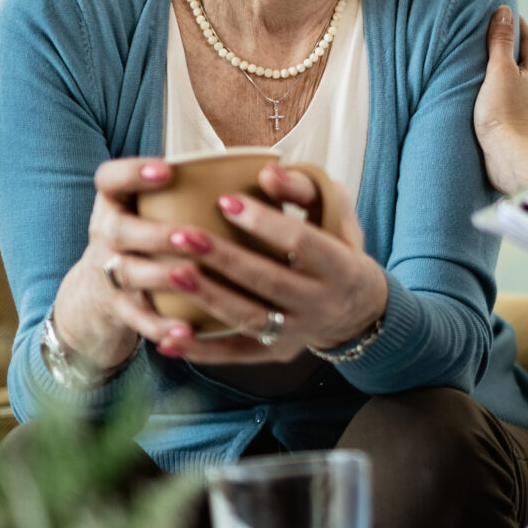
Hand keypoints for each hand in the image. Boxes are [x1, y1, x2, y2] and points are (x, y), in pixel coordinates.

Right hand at [51, 157, 194, 372]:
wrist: (107, 284)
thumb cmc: (157, 230)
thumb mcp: (161, 205)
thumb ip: (204, 187)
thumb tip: (273, 171)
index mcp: (117, 200)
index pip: (110, 178)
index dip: (133, 172)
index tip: (169, 169)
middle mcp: (107, 233)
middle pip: (117, 230)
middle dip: (154, 233)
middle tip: (189, 235)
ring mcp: (109, 271)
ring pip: (127, 273)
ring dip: (158, 276)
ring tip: (189, 275)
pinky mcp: (119, 307)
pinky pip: (136, 318)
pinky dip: (159, 324)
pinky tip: (186, 329)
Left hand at [143, 163, 387, 364]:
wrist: (358, 308)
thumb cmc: (338, 246)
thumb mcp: (336, 212)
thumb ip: (304, 189)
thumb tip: (267, 173)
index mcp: (340, 265)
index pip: (302, 243)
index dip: (264, 223)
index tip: (224, 200)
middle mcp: (321, 303)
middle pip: (269, 281)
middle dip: (224, 259)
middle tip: (182, 236)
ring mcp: (298, 332)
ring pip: (249, 319)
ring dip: (209, 299)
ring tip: (172, 275)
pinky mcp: (276, 352)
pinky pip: (236, 355)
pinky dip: (202, 349)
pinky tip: (169, 338)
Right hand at [474, 6, 527, 195]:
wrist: (512, 159)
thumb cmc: (505, 116)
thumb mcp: (499, 71)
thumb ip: (501, 42)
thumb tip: (505, 12)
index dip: (518, 28)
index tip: (508, 16)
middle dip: (515, 54)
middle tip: (498, 43)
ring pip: (524, 89)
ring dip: (512, 80)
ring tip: (493, 75)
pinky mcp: (524, 132)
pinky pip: (517, 109)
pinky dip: (507, 102)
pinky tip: (496, 106)